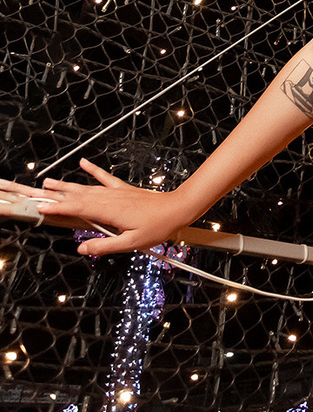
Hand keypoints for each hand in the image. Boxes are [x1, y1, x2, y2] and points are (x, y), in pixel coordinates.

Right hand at [25, 160, 192, 255]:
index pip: (78, 209)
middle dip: (55, 195)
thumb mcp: (131, 242)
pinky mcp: (123, 189)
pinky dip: (93, 170)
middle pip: (78, 196)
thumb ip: (105, 246)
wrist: (178, 208)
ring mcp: (116, 192)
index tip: (42, 208)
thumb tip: (83, 248)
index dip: (58, 208)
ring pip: (87, 187)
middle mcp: (110, 199)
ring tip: (49, 182)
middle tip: (36, 193)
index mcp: (110, 211)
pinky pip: (105, 178)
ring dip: (67, 185)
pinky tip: (84, 163)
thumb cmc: (158, 226)